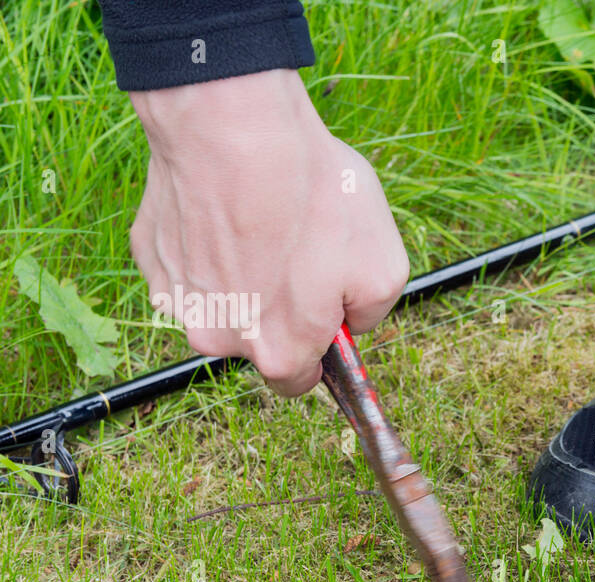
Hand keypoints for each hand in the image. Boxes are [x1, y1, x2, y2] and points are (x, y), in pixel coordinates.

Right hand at [129, 69, 408, 395]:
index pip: (297, 381)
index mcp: (280, 355)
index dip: (315, 350)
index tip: (323, 317)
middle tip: (298, 253)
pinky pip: (189, 263)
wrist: (237, 130)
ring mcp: (179, 299)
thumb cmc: (315, 198)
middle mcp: (219, 341)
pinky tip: (228, 207)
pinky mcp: (151, 256)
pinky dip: (208, 243)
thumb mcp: (384, 267)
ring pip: (220, 301)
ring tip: (264, 222)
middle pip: (256, 340)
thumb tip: (353, 321)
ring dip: (242, 274)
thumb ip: (372, 313)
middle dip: (278, 309)